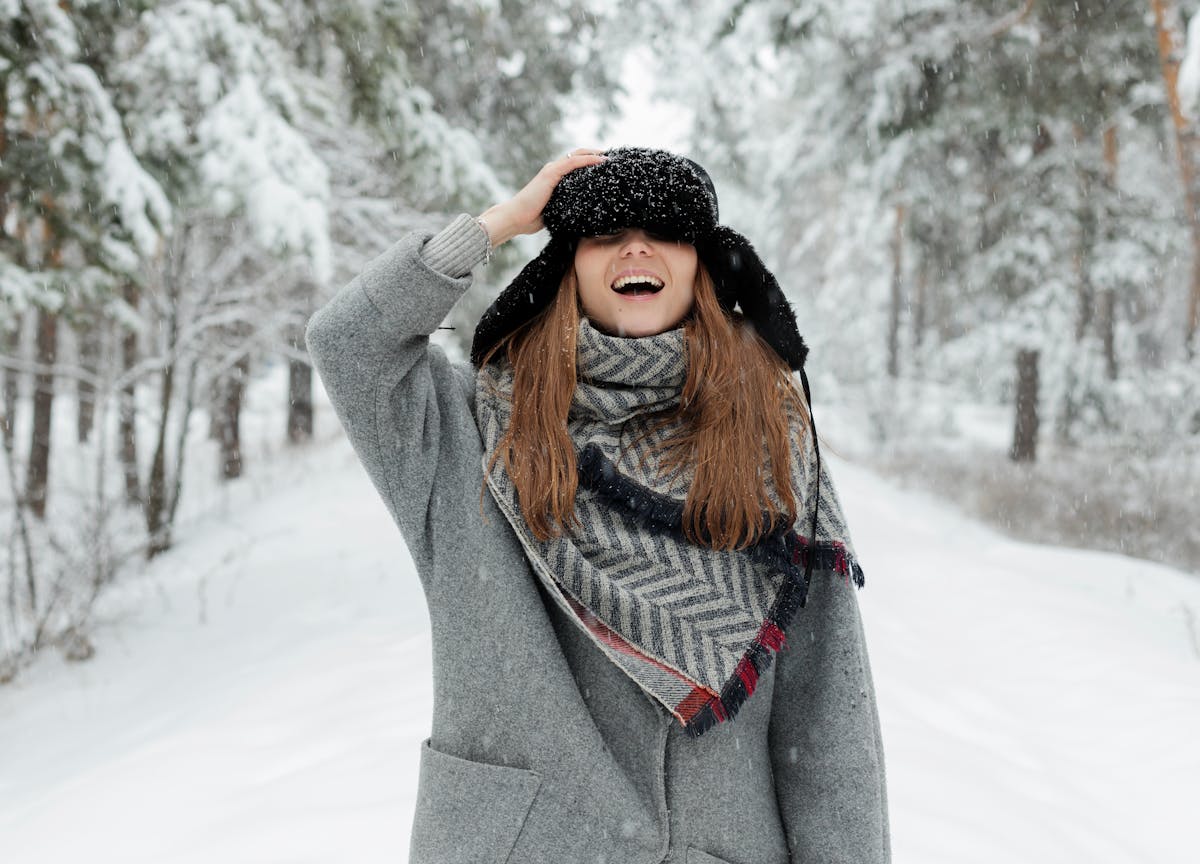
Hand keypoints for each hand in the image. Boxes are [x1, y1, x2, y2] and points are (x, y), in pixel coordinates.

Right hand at [478, 148, 606, 247]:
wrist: (516, 218)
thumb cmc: (532, 218)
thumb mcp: (555, 210)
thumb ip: (566, 206)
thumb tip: (582, 215)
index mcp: (554, 177)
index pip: (574, 164)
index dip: (589, 161)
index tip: (605, 165)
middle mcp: (553, 170)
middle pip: (578, 155)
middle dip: (595, 154)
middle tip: (611, 158)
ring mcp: (552, 170)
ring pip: (577, 155)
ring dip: (595, 154)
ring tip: (610, 157)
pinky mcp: (551, 173)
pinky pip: (573, 162)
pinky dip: (588, 160)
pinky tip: (601, 161)